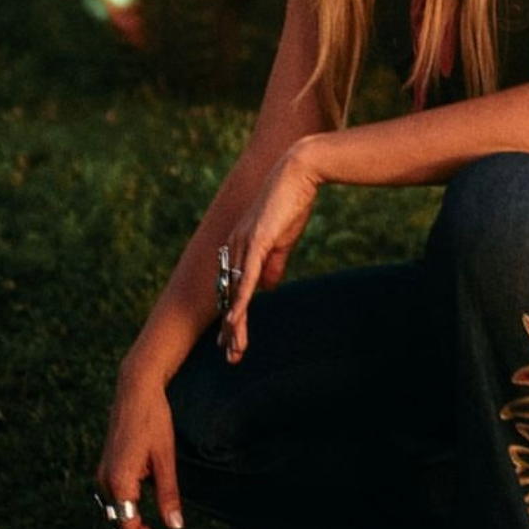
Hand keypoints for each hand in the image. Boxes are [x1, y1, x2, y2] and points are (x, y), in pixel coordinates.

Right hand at [95, 372, 183, 528]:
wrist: (135, 390)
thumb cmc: (154, 421)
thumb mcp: (166, 458)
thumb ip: (169, 494)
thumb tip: (176, 528)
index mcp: (120, 481)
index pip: (130, 528)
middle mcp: (105, 482)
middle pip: (122, 526)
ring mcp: (103, 475)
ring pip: (118, 515)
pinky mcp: (107, 469)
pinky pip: (117, 502)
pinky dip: (131, 515)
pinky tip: (148, 520)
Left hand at [218, 142, 320, 364]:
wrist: (299, 172)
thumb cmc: (292, 202)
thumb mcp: (282, 239)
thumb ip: (274, 263)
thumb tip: (268, 287)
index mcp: (240, 247)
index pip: (234, 288)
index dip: (233, 316)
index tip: (232, 340)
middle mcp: (234, 247)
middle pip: (229, 296)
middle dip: (230, 329)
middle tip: (229, 356)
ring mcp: (243, 245)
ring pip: (235, 293)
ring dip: (235, 325)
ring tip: (233, 350)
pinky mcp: (256, 242)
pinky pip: (246, 279)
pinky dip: (239, 302)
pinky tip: (234, 322)